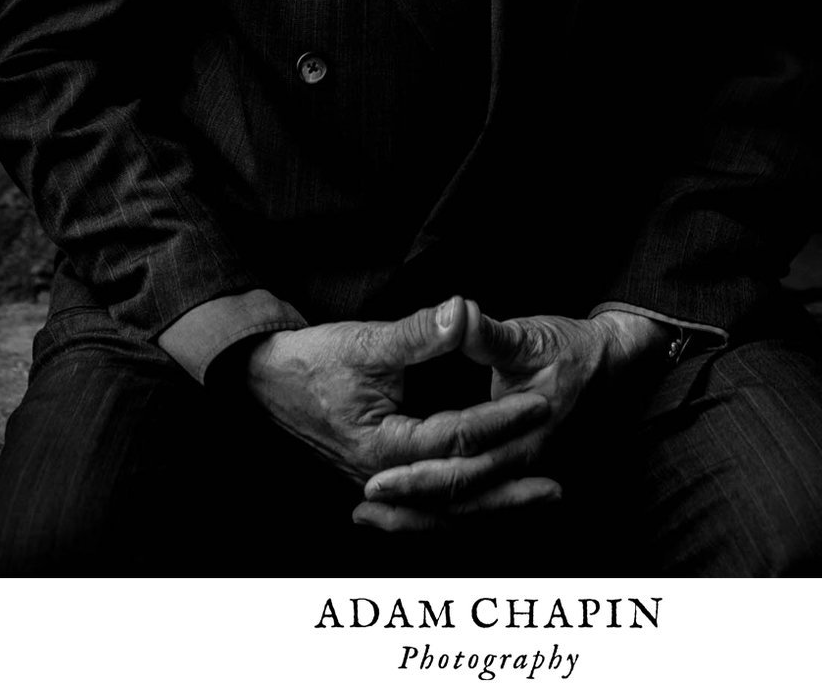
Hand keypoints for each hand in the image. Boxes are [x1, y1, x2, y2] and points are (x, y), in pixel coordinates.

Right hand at [240, 296, 553, 509]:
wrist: (266, 380)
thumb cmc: (314, 360)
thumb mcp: (368, 341)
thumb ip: (420, 332)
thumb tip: (463, 311)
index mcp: (382, 445)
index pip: (455, 439)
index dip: (500, 421)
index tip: (540, 404)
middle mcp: (381, 476)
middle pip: (457, 494)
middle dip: (508, 490)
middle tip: (555, 486)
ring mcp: (377, 485)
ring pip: (444, 511)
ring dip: (493, 508)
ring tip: (539, 501)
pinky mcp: (377, 481)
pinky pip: (427, 509)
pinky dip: (460, 511)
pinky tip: (489, 508)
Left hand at [352, 306, 669, 531]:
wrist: (608, 362)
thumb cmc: (569, 348)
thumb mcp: (529, 337)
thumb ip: (489, 334)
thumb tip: (459, 314)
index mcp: (522, 438)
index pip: (460, 470)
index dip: (416, 477)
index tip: (374, 479)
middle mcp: (520, 464)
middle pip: (456, 499)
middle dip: (407, 506)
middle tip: (362, 507)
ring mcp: (518, 470)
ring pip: (463, 510)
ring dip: (417, 517)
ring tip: (371, 519)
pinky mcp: (512, 467)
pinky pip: (472, 501)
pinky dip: (437, 509)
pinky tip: (407, 510)